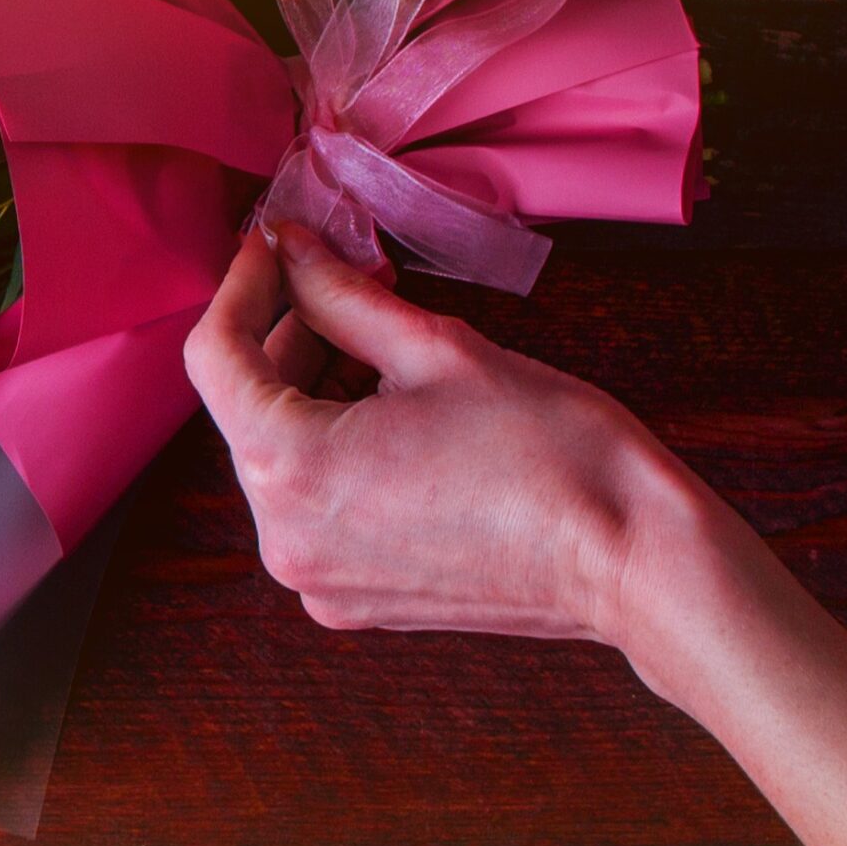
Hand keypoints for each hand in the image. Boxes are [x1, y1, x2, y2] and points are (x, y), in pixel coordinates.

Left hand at [184, 222, 720, 646]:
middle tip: (350, 281)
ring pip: (280, 457)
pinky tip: (396, 412)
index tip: (275, 245)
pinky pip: (313, 506)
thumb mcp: (434, 347)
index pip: (215, 358)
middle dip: (289, 336)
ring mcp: (314, 580)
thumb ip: (340, 295)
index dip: (243, 287)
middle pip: (247, 409)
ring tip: (387, 346)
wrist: (632, 559)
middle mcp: (283, 538)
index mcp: (291, 470)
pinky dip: (336, 451)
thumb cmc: (550, 451)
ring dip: (315, 391)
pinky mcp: (349, 600)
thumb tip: (290, 249)